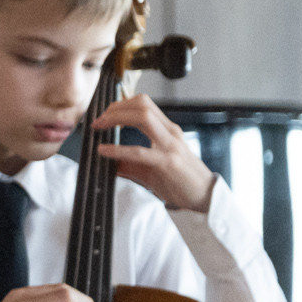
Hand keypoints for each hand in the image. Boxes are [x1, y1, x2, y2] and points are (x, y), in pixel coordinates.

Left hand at [92, 93, 215, 211]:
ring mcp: (170, 145)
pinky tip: (103, 151)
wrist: (203, 197)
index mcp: (167, 130)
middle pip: (142, 104)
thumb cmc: (179, 181)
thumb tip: (106, 162)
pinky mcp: (168, 163)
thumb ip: (130, 163)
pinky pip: (139, 151)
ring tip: (99, 127)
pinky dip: (118, 149)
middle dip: (115, 108)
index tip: (103, 115)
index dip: (121, 104)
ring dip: (116, 118)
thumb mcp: (151, 167)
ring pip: (143, 118)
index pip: (144, 104)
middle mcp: (170, 132)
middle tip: (97, 121)